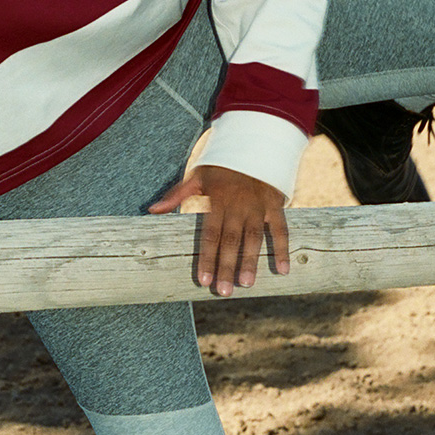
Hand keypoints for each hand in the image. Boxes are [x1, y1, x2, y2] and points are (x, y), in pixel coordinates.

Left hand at [150, 165, 288, 297]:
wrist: (253, 142)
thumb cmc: (220, 165)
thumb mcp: (197, 175)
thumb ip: (176, 195)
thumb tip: (151, 210)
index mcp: (217, 201)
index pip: (210, 235)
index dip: (207, 258)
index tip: (203, 281)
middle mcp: (238, 206)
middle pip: (231, 241)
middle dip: (226, 267)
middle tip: (224, 292)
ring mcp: (258, 206)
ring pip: (254, 238)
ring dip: (251, 261)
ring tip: (247, 284)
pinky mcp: (274, 204)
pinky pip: (281, 229)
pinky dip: (283, 249)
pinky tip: (283, 270)